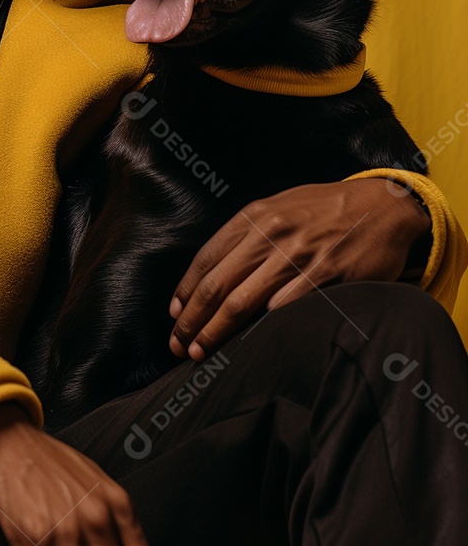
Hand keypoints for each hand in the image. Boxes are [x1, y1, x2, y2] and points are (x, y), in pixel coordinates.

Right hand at [0, 402, 147, 545]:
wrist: (7, 441)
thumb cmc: (48, 460)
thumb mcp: (95, 480)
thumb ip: (115, 517)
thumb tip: (125, 543)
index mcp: (116, 502)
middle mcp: (95, 518)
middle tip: (76, 540)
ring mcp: (66, 530)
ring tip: (57, 538)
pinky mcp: (35, 539)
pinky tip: (40, 539)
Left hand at [168, 177, 430, 361]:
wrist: (383, 205)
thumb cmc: (326, 208)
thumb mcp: (281, 205)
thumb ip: (250, 232)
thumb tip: (216, 267)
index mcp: (256, 216)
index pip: (207, 258)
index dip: (186, 290)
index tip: (174, 315)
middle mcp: (271, 234)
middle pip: (218, 284)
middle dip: (192, 319)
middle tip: (176, 345)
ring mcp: (298, 254)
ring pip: (243, 301)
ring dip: (216, 331)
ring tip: (199, 352)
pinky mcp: (326, 273)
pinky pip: (286, 306)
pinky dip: (264, 327)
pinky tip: (248, 346)